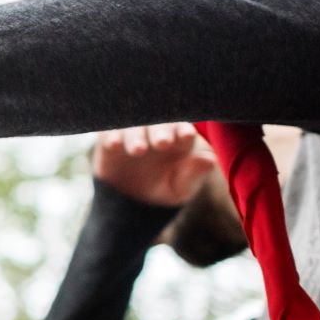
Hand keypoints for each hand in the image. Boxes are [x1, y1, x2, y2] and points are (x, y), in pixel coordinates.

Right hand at [93, 124, 215, 207]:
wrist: (131, 197)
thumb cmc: (164, 189)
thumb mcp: (180, 188)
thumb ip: (194, 174)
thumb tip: (210, 161)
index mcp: (180, 138)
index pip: (184, 129)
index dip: (184, 131)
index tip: (186, 137)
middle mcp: (157, 129)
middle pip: (160, 122)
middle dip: (161, 131)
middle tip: (162, 143)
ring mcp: (133, 130)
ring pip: (134, 125)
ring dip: (136, 135)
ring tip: (138, 150)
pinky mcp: (110, 135)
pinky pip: (109, 130)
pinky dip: (111, 135)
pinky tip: (114, 145)